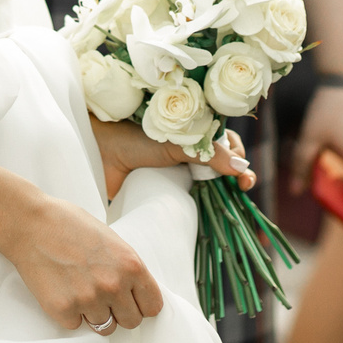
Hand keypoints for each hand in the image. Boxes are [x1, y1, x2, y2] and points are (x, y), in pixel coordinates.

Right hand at [2, 193, 164, 333]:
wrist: (29, 223)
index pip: (153, 306)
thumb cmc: (68, 224)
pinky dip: (70, 314)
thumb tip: (137, 291)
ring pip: (104, 327)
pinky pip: (76, 325)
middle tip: (103, 296)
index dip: (141, 304)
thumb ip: (126, 266)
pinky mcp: (64, 310)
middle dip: (119, 312)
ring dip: (94, 314)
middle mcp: (114, 285)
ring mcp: (88, 300)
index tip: (131, 301)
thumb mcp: (110, 239)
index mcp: (131, 265)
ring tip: (79, 289)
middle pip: (131, 322)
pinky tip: (62, 290)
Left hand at [90, 116, 254, 202]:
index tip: (243, 174)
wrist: (98, 151)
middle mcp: (188, 150)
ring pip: (211, 182)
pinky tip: (214, 211)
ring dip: (225, 191)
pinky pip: (193, 199)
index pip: (227, 143)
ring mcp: (178, 171)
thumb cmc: (133, 136)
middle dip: (238, 174)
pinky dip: (206, 205)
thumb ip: (208, 154)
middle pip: (223, 163)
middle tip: (243, 187)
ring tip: (235, 197)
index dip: (239, 156)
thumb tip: (242, 168)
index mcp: (192, 130)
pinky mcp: (167, 191)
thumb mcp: (176, 143)